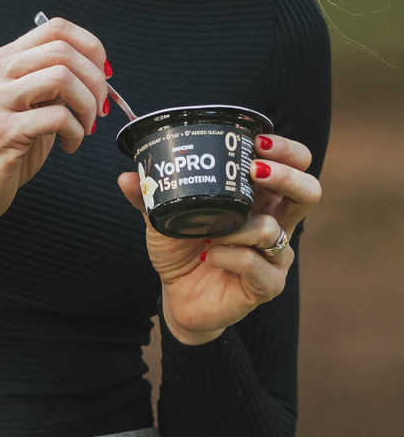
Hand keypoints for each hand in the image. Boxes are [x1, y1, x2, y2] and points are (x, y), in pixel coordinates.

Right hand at [0, 16, 109, 234]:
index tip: (103, 72)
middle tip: (99, 107)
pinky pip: (57, 116)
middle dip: (94, 79)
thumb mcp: (25, 105)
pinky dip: (76, 131)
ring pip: (61, 77)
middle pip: (62, 50)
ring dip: (86, 104)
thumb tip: (95, 71)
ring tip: (86, 127)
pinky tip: (70, 145)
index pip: (54, 28)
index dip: (90, 46)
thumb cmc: (1, 149)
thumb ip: (50, 83)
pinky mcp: (2, 130)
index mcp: (0, 61)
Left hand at [117, 133, 321, 343]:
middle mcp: (274, 221)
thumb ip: (149, 194)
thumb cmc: (181, 247)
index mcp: (258, 196)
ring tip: (213, 230)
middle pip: (310, 191)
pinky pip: (255, 264)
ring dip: (242, 226)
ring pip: (277, 231)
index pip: (295, 164)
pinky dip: (230, 256)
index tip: (259, 141)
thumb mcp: (163, 215)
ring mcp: (274, 255)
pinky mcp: (266, 284)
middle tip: (255, 170)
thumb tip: (127, 176)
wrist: (178, 295)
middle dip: (287, 176)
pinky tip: (212, 254)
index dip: (286, 150)